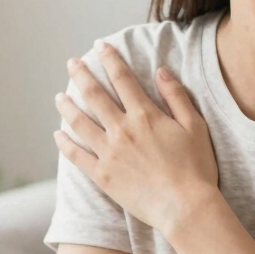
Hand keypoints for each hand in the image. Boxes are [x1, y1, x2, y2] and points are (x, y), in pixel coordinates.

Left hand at [53, 41, 217, 233]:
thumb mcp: (194, 126)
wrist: (185, 207)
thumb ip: (176, 96)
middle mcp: (122, 130)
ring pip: (80, 123)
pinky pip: (77, 156)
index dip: (110, 59)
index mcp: (145, 115)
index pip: (122, 78)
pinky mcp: (102, 176)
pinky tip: (58, 134)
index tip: (100, 46)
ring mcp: (109, 153)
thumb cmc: (196, 168)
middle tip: (72, 63)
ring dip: (67, 106)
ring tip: (59, 96)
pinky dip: (65, 144)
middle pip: (95, 96)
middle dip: (82, 75)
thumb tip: (161, 71)